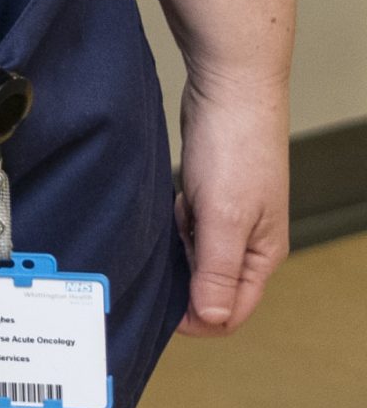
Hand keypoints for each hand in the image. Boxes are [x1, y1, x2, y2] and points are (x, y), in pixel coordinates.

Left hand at [173, 70, 288, 334]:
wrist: (229, 87)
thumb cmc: (236, 147)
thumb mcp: (224, 217)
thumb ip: (217, 270)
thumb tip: (212, 319)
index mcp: (261, 255)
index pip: (232, 311)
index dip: (197, 321)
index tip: (158, 317)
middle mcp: (248, 241)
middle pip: (214, 287)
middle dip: (183, 289)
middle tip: (146, 279)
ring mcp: (228, 216)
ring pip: (197, 255)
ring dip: (175, 255)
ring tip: (156, 238)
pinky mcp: (208, 192)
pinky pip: (187, 226)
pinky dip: (173, 225)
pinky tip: (163, 211)